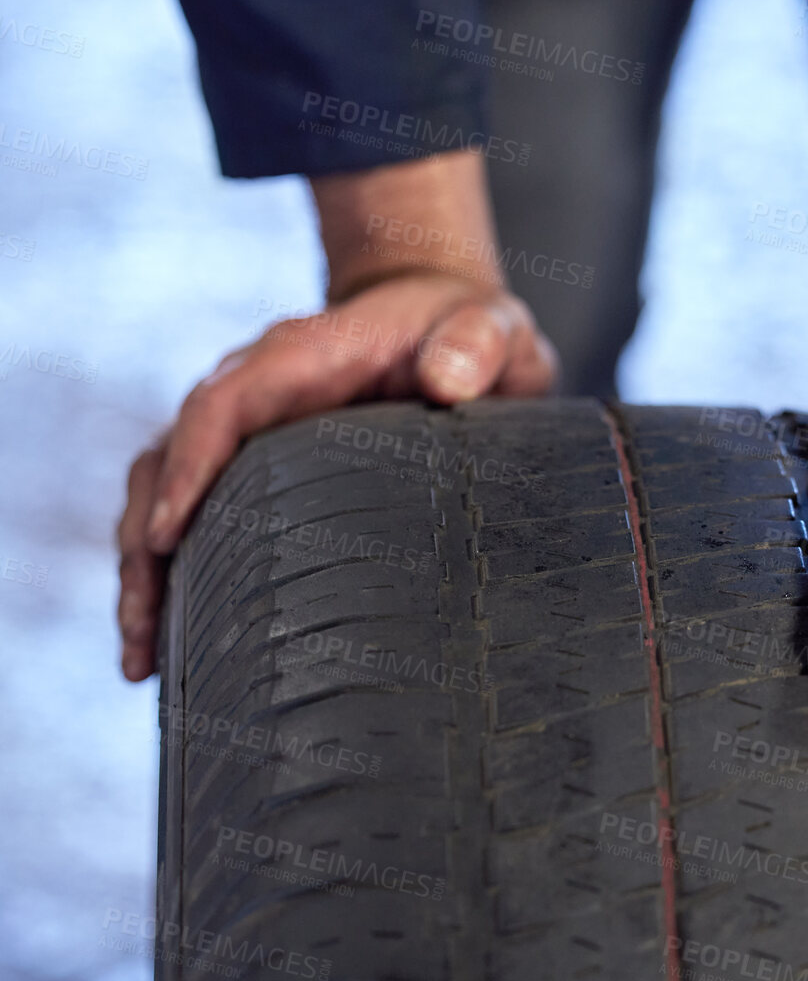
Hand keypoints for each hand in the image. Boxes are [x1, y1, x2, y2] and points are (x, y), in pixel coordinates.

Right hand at [117, 150, 555, 680]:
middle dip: (145, 545)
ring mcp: (250, 428)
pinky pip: (196, 512)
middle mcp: (257, 389)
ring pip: (164, 492)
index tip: (167, 534)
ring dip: (146, 571)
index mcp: (302, 354)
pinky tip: (176, 643)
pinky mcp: (255, 463)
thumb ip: (476, 343)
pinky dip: (178, 570)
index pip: (224, 402)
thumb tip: (446, 381)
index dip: (190, 464)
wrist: (442, 318)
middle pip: (169, 458)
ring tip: (143, 662)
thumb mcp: (490, 325)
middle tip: (143, 636)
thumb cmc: (465, 327)